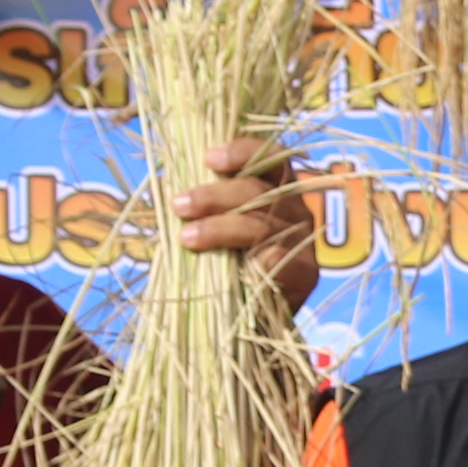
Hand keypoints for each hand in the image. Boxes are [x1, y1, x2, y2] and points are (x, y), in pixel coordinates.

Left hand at [174, 136, 321, 310]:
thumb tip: (163, 180)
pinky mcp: (304, 275)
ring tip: (187, 238)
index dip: (243, 152)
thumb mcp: (217, 225)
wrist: (253, 315)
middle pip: (258, 191)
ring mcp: (302, 242)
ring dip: (221, 228)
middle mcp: (297, 210)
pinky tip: (250, 264)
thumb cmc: (231, 261)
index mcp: (279, 189)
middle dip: (215, 196)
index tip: (208, 159)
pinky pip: (283, 261)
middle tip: (180, 205)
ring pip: (261, 225)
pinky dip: (266, 260)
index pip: (270, 159)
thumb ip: (203, 203)